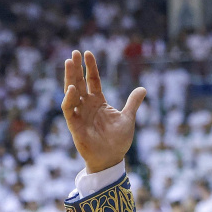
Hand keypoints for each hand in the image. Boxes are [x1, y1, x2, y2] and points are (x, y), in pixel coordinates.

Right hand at [61, 50, 145, 172]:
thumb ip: (133, 103)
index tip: (88, 53)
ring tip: (69, 63)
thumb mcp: (128, 118)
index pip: (93, 81)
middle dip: (76, 68)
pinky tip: (72, 88)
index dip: (90, 68)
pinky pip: (69, 109)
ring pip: (71, 92)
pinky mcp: (75, 125)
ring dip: (70, 78)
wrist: (112, 159)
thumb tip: (143, 88)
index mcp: (99, 102)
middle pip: (80, 83)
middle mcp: (87, 106)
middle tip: (74, 52)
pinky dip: (69, 99)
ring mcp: (80, 114)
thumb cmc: (118, 141)